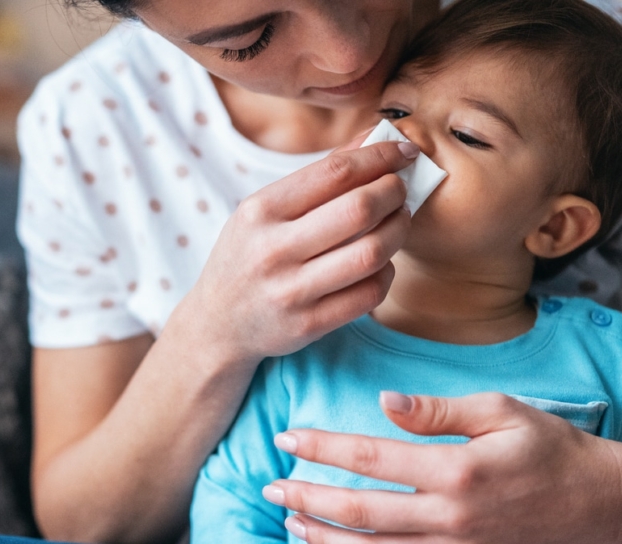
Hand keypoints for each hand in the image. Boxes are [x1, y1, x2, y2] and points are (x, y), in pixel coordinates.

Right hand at [172, 138, 416, 365]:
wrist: (218, 323)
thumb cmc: (248, 255)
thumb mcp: (264, 210)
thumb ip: (317, 177)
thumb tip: (373, 139)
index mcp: (261, 211)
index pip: (335, 172)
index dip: (380, 157)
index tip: (404, 152)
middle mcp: (273, 250)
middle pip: (359, 210)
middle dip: (394, 192)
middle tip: (401, 189)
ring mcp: (291, 291)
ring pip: (371, 253)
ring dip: (398, 231)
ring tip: (398, 221)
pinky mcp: (309, 325)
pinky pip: (369, 294)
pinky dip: (386, 272)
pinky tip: (381, 262)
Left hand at [264, 392, 621, 543]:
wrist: (602, 508)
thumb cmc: (551, 450)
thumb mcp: (503, 413)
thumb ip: (439, 411)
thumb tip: (384, 402)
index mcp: (457, 470)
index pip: (372, 457)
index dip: (323, 446)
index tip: (287, 436)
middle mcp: (449, 517)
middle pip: (360, 510)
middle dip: (308, 496)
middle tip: (270, 483)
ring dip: (323, 535)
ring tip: (288, 518)